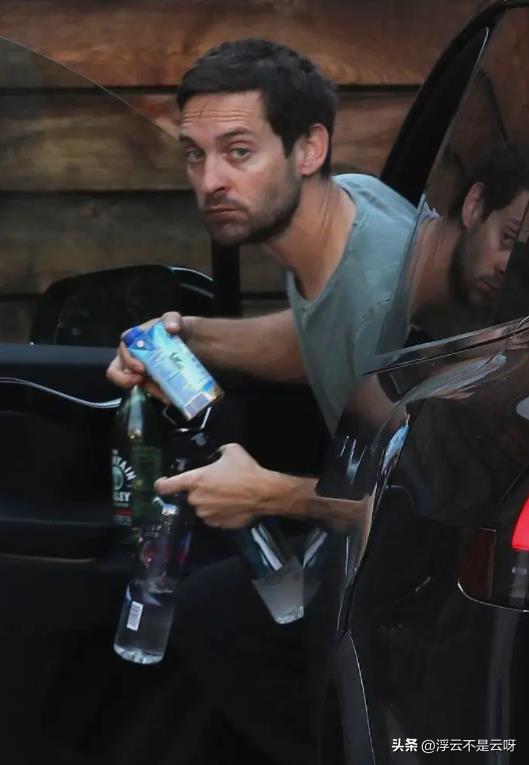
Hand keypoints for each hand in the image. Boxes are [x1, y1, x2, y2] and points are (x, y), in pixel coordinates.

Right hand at [105, 311, 188, 401]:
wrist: (189, 340)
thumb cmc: (175, 327)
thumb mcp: (174, 319)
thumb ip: (173, 319)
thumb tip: (171, 328)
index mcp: (133, 339)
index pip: (123, 350)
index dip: (128, 361)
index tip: (141, 369)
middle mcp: (132, 355)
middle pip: (116, 371)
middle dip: (125, 380)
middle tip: (142, 382)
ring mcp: (140, 369)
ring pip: (134, 384)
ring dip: (148, 390)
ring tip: (165, 395)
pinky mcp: (150, 379)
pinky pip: (149, 390)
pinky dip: (158, 394)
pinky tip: (170, 396)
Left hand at [154, 443, 273, 528]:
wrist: (264, 493)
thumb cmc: (245, 470)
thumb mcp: (231, 450)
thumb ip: (218, 453)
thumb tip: (218, 457)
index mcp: (195, 481)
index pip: (167, 486)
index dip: (161, 485)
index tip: (162, 483)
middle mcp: (196, 499)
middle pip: (190, 495)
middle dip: (200, 490)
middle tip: (217, 484)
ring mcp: (206, 514)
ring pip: (202, 507)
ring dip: (209, 502)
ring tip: (227, 495)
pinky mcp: (217, 524)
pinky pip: (212, 517)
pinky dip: (219, 512)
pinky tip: (232, 505)